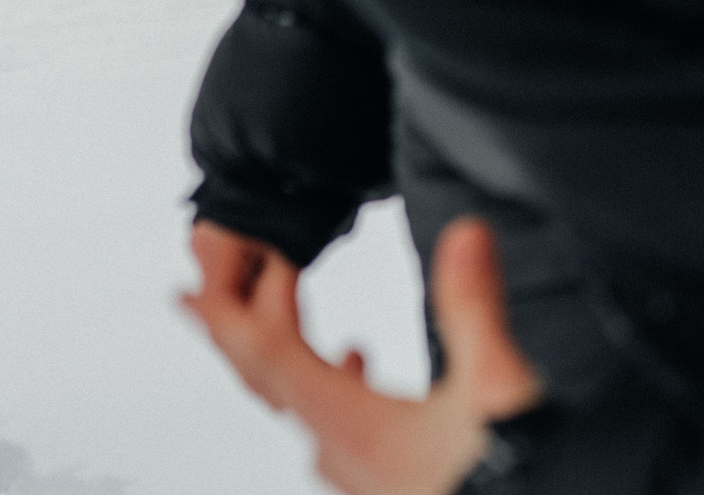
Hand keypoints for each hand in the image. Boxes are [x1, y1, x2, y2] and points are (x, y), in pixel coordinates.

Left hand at [182, 218, 542, 494]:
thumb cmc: (512, 478)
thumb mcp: (495, 388)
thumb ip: (474, 307)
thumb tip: (465, 234)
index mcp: (357, 428)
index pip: (269, 358)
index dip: (229, 312)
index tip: (192, 286)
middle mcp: (348, 458)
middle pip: (272, 383)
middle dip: (242, 329)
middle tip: (203, 294)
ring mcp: (367, 479)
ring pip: (304, 411)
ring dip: (288, 360)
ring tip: (289, 325)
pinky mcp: (392, 484)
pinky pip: (339, 432)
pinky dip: (336, 390)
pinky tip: (363, 374)